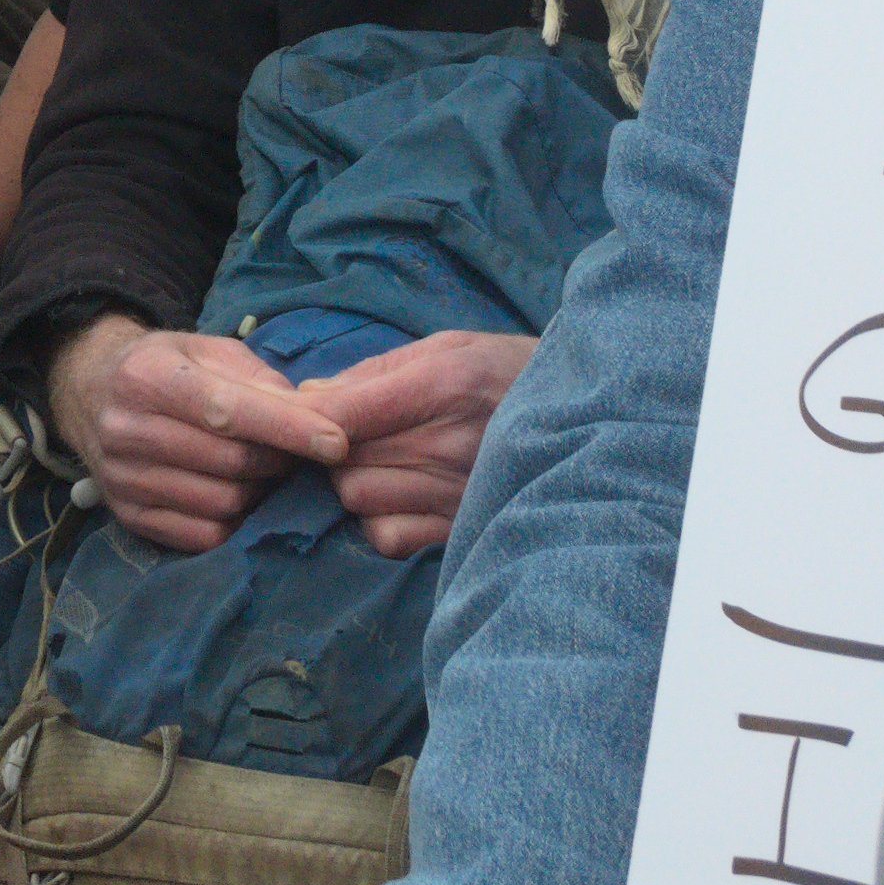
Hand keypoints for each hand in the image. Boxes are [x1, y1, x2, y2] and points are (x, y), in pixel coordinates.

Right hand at [46, 319, 350, 554]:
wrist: (88, 392)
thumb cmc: (166, 367)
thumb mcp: (208, 351)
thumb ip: (260, 380)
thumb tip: (316, 418)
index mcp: (148, 376)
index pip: (228, 410)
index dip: (287, 428)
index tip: (337, 442)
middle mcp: (127, 429)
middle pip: (231, 463)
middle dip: (279, 460)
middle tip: (296, 452)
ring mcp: (123, 478)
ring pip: (222, 503)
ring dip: (259, 492)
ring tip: (263, 470)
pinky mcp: (127, 515)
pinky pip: (203, 535)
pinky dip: (234, 521)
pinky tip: (236, 494)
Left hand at [297, 329, 537, 556]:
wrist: (585, 416)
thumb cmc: (506, 372)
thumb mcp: (447, 347)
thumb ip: (376, 370)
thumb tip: (309, 394)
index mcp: (442, 386)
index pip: (344, 412)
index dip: (308, 417)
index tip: (298, 415)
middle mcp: (449, 444)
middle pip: (342, 463)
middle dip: (331, 452)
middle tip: (348, 439)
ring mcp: (458, 493)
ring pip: (358, 499)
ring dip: (355, 484)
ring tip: (382, 465)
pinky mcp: (464, 530)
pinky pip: (387, 537)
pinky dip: (380, 521)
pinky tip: (400, 498)